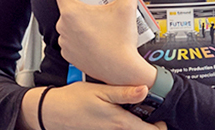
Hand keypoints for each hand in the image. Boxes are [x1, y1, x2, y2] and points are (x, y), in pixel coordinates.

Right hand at [18, 83, 160, 129]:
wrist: (52, 111)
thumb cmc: (73, 101)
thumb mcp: (99, 91)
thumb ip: (123, 92)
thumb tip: (145, 89)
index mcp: (120, 122)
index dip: (160, 125)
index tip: (161, 114)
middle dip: (148, 121)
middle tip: (147, 105)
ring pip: (130, 128)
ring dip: (135, 119)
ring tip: (132, 103)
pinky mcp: (102, 129)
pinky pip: (119, 126)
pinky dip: (123, 119)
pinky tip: (116, 106)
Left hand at [54, 0, 156, 87]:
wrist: (123, 71)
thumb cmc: (120, 43)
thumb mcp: (127, 7)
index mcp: (71, 11)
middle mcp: (63, 26)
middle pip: (67, 5)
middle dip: (81, 3)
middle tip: (97, 3)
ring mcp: (65, 41)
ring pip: (68, 23)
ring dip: (79, 21)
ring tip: (97, 21)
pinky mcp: (68, 54)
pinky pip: (70, 40)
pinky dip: (78, 37)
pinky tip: (92, 36)